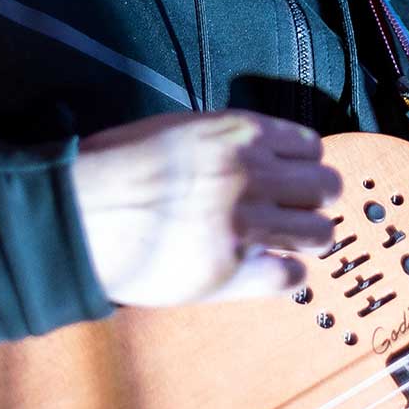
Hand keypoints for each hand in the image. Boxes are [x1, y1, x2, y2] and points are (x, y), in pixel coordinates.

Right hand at [70, 110, 341, 305]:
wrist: (81, 211)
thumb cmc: (114, 167)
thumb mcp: (177, 131)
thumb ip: (224, 142)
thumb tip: (254, 157)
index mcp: (240, 132)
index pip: (310, 146)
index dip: (304, 165)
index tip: (291, 179)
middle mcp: (253, 173)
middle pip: (327, 187)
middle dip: (314, 201)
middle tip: (294, 214)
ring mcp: (245, 223)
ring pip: (320, 233)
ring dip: (308, 240)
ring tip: (286, 245)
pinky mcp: (231, 270)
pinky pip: (291, 277)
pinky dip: (286, 277)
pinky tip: (267, 272)